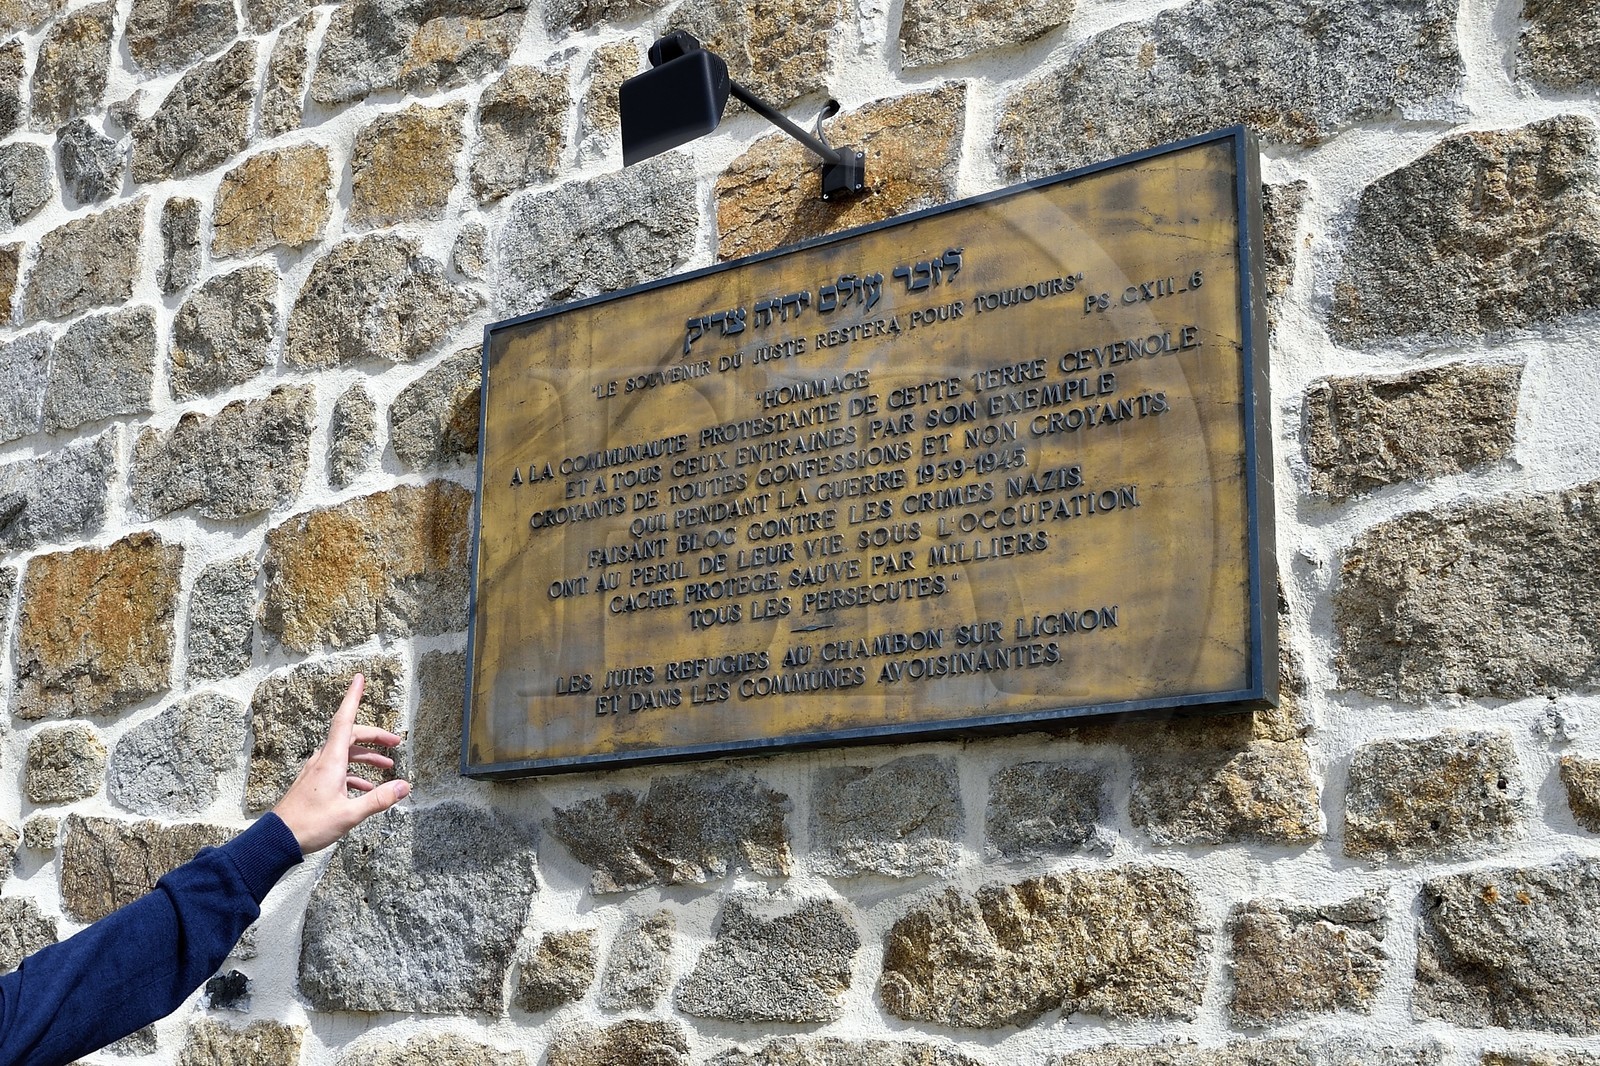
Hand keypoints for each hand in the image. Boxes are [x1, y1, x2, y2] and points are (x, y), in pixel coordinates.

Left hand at [271, 674, 410, 853]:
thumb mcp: (350, 814)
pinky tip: (365, 788)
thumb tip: (404, 786)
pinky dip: (354, 773)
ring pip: (345, 754)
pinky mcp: (313, 783)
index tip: (360, 678)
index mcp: (331, 761)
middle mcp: (323, 761)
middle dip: (374, 737)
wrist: (278, 839)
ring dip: (366, 757)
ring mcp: (316, 771)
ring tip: (386, 768)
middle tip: (394, 742)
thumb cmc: (311, 825)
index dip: (353, 698)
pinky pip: (337, 769)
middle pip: (350, 736)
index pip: (344, 720)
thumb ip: (379, 799)